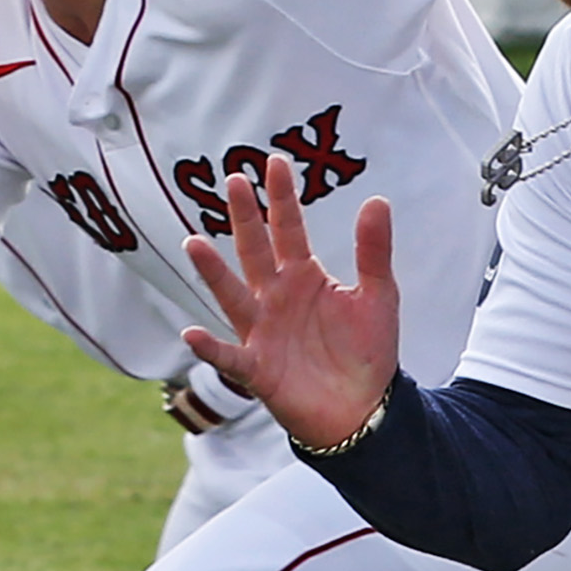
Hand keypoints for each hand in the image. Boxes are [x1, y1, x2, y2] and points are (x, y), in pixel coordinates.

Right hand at [177, 162, 403, 450]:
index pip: (289, 230)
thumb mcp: (378, 297)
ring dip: (213, 273)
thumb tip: (378, 200)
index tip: (276, 162)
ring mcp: (262, 331)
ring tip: (194, 244)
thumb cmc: (367, 352)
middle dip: (245, 219)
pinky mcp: (257, 368)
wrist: (365, 408)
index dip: (283, 198)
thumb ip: (374, 252)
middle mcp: (275, 298)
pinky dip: (211, 349)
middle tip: (233, 180)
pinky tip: (192, 334)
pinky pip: (229, 357)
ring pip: (232, 296)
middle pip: (255, 251)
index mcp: (303, 277)